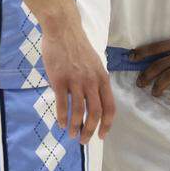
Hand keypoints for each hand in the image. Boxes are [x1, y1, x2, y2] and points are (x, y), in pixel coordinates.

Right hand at [40, 15, 114, 142]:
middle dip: (90, 130)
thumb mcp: (94, 63)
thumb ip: (95, 81)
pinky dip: (62, 117)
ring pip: (79, 111)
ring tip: (72, 135)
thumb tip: (93, 101)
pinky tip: (61, 124)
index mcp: (102, 77)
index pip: (109, 106)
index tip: (102, 135)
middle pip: (95, 112)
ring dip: (76, 127)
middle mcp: (92, 81)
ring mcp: (76, 81)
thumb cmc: (78, 47)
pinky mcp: (60, 80)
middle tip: (84, 140)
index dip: (107, 124)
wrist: (63, 30)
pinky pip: (62, 104)